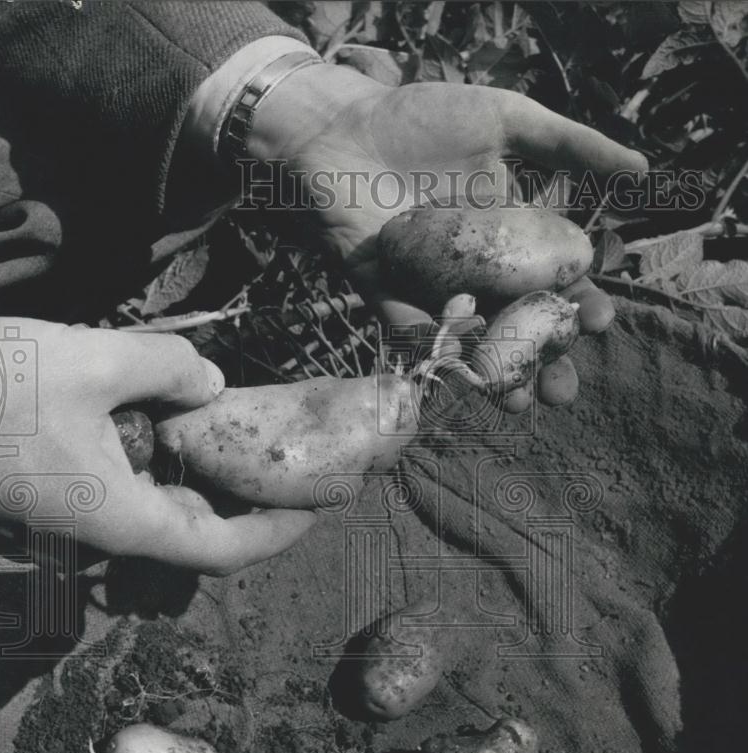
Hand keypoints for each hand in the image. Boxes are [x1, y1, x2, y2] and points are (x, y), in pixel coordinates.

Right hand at [0, 319, 314, 573]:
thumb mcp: (93, 360)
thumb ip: (168, 367)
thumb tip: (209, 385)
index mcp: (124, 518)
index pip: (222, 551)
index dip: (277, 532)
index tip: (319, 504)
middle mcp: (105, 529)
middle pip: (199, 535)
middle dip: (253, 505)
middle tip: (293, 465)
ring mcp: (78, 514)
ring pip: (164, 512)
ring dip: (211, 484)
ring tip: (250, 440)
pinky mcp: (57, 492)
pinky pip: (132, 489)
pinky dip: (169, 466)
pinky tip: (179, 426)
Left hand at [248, 64, 647, 408]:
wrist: (343, 127)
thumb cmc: (424, 118)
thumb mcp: (506, 120)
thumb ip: (569, 144)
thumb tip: (643, 169)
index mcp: (510, 234)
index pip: (554, 280)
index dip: (578, 305)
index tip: (600, 323)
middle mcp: (476, 268)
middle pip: (517, 324)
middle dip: (542, 361)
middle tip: (561, 391)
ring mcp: (432, 287)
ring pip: (472, 341)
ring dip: (495, 374)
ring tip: (517, 400)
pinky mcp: (387, 296)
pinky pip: (414, 331)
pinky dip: (438, 351)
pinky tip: (462, 374)